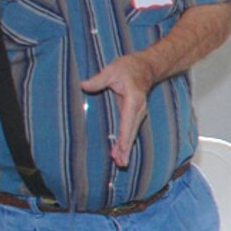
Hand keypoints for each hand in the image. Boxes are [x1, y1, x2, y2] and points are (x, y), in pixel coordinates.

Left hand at [79, 52, 156, 166]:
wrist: (146, 67)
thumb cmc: (129, 68)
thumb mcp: (112, 70)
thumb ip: (99, 79)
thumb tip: (84, 86)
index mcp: (134, 99)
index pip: (128, 120)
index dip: (124, 136)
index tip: (122, 148)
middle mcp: (138, 109)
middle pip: (131, 132)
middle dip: (126, 148)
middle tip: (121, 163)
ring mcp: (137, 113)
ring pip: (131, 133)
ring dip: (126, 148)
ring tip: (120, 163)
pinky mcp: (133, 115)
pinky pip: (129, 131)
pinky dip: (125, 142)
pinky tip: (118, 152)